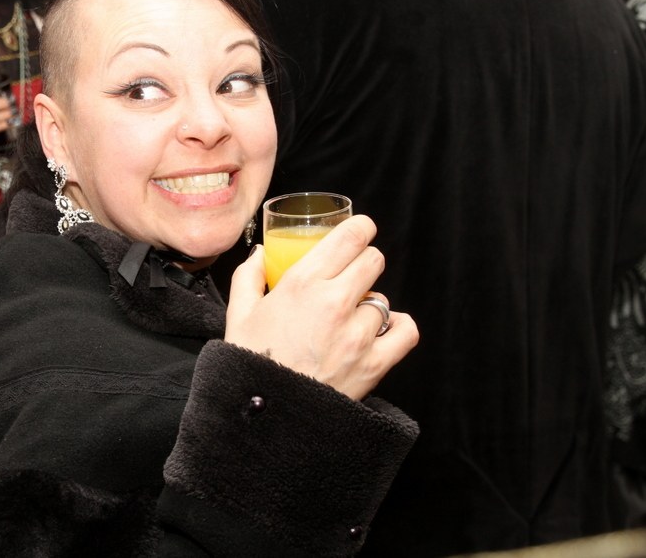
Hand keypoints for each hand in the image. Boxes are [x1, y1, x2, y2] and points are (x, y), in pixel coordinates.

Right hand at [224, 215, 418, 400]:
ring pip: (383, 300)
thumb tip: (261, 253)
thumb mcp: (239, 314)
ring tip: (349, 320)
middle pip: (374, 260)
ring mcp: (357, 334)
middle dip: (363, 263)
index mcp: (302, 283)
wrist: (264, 416)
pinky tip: (380, 333)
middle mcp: (334, 302)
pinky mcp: (374, 364)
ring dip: (369, 305)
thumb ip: (249, 276)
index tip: (358, 232)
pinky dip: (397, 329)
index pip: (352, 236)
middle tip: (350, 276)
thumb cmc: (249, 363)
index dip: (360, 228)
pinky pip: (406, 332)